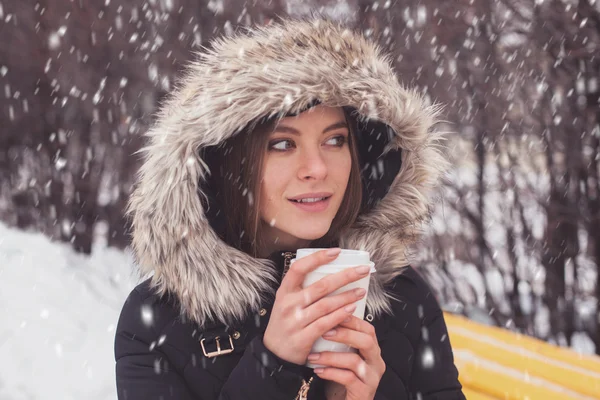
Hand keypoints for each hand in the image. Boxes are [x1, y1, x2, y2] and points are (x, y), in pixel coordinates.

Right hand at [263, 248, 370, 364]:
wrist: (274, 355)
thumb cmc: (285, 324)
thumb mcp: (286, 303)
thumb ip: (302, 290)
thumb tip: (331, 273)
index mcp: (284, 291)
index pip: (298, 268)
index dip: (317, 258)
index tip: (336, 252)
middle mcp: (288, 304)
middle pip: (320, 286)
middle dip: (345, 276)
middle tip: (363, 270)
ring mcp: (295, 321)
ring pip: (326, 305)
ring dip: (347, 296)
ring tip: (362, 291)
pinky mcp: (303, 337)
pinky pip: (326, 323)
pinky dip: (341, 315)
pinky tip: (352, 309)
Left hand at [308, 315, 384, 399]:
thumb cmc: (341, 378)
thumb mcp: (342, 356)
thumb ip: (339, 341)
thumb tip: (323, 319)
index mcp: (372, 350)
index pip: (368, 329)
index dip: (352, 320)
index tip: (334, 314)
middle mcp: (376, 362)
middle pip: (367, 341)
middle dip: (344, 334)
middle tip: (325, 333)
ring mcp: (372, 377)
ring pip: (354, 360)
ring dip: (330, 356)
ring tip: (314, 356)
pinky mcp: (365, 391)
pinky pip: (348, 378)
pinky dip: (331, 372)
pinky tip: (318, 371)